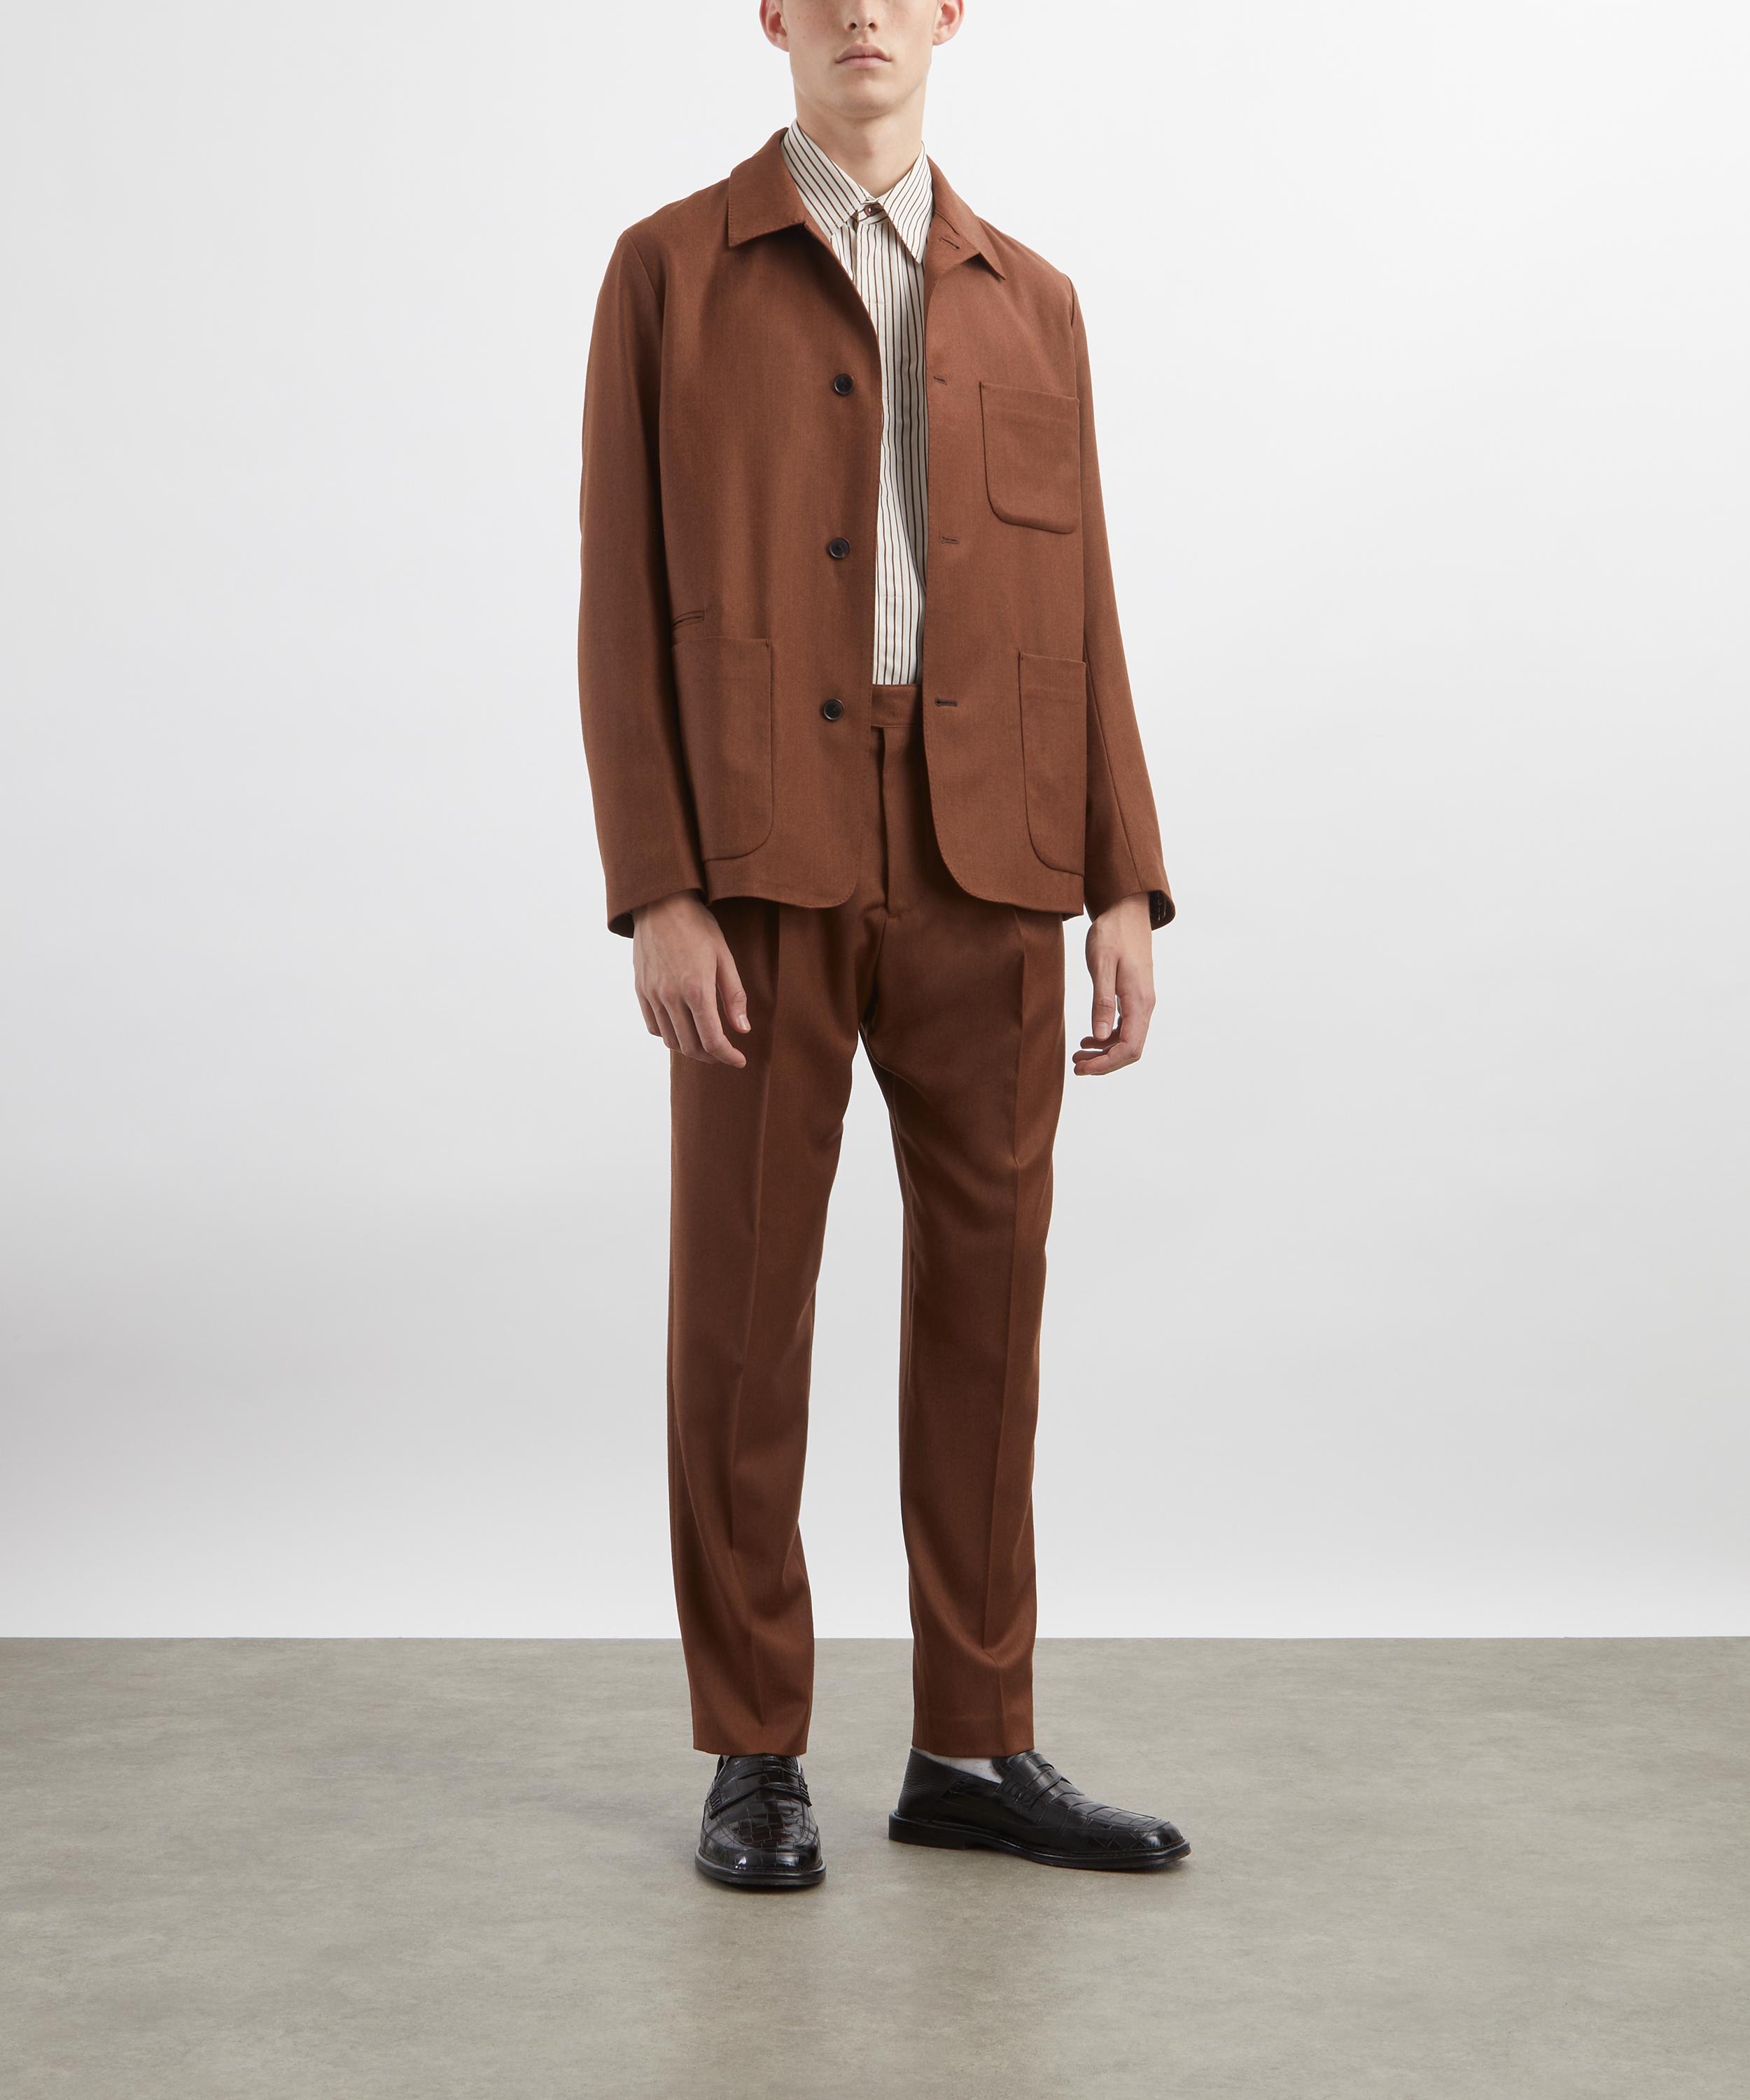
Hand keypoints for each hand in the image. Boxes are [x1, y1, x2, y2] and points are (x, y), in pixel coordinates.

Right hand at [630, 891, 751, 1066]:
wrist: (660, 903)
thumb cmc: (697, 926)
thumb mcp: (724, 957)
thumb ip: (734, 996)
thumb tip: (742, 1029)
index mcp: (696, 990)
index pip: (712, 1040)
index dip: (727, 1056)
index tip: (739, 1061)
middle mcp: (671, 997)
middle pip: (690, 1046)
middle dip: (711, 1056)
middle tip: (725, 1053)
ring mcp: (652, 995)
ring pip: (670, 1040)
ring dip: (690, 1048)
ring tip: (705, 1042)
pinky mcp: (641, 990)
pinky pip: (653, 1026)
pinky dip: (669, 1034)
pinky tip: (682, 1026)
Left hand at [1074, 893, 1155, 1076]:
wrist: (1126, 910)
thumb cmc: (1112, 933)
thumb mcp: (1101, 965)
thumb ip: (1101, 1001)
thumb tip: (1100, 1036)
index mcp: (1139, 1000)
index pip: (1130, 1047)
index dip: (1107, 1064)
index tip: (1082, 1068)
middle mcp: (1144, 1005)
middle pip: (1131, 1049)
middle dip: (1105, 1063)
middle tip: (1076, 1067)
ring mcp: (1140, 1001)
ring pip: (1127, 1040)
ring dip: (1104, 1052)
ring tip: (1078, 1055)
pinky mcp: (1133, 996)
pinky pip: (1125, 1027)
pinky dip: (1107, 1037)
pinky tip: (1089, 1038)